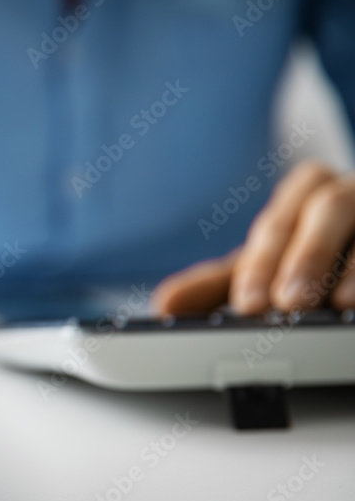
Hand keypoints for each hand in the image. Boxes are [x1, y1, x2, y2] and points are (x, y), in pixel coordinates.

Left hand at [152, 161, 354, 314]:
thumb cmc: (316, 255)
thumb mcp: (266, 268)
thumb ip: (216, 285)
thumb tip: (164, 306)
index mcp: (304, 198)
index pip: (277, 224)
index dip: (262, 264)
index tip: (248, 304)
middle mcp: (349, 194)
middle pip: (330, 207)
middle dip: (308, 256)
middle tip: (289, 303)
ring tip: (338, 303)